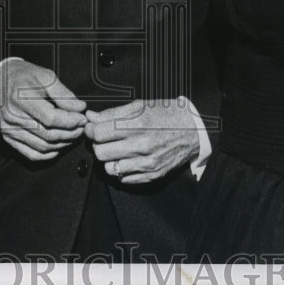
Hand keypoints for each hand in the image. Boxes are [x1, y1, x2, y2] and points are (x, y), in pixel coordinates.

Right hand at [0, 59, 86, 160]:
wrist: (0, 81)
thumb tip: (79, 108)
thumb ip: (63, 94)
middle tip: (81, 127)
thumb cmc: (23, 76)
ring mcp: (10, 130)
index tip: (82, 118)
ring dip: (62, 144)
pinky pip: (31, 154)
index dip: (70, 121)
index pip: (51, 118)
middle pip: (48, 135)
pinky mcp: (8, 137)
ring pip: (42, 146)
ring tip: (73, 135)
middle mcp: (13, 117)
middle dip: (70, 133)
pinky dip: (47, 154)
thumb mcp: (45, 76)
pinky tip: (58, 146)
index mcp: (21, 98)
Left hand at [84, 99, 199, 183]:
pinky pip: (123, 178)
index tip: (92, 127)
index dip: (91, 129)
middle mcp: (141, 146)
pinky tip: (127, 158)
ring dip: (109, 158)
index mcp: (137, 125)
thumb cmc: (166, 114)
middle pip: (101, 152)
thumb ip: (113, 113)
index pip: (99, 133)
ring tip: (116, 149)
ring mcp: (146, 164)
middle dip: (98, 144)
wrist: (193, 131)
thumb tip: (92, 117)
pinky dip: (121, 169)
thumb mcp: (141, 106)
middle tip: (103, 138)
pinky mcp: (151, 176)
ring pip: (110, 168)